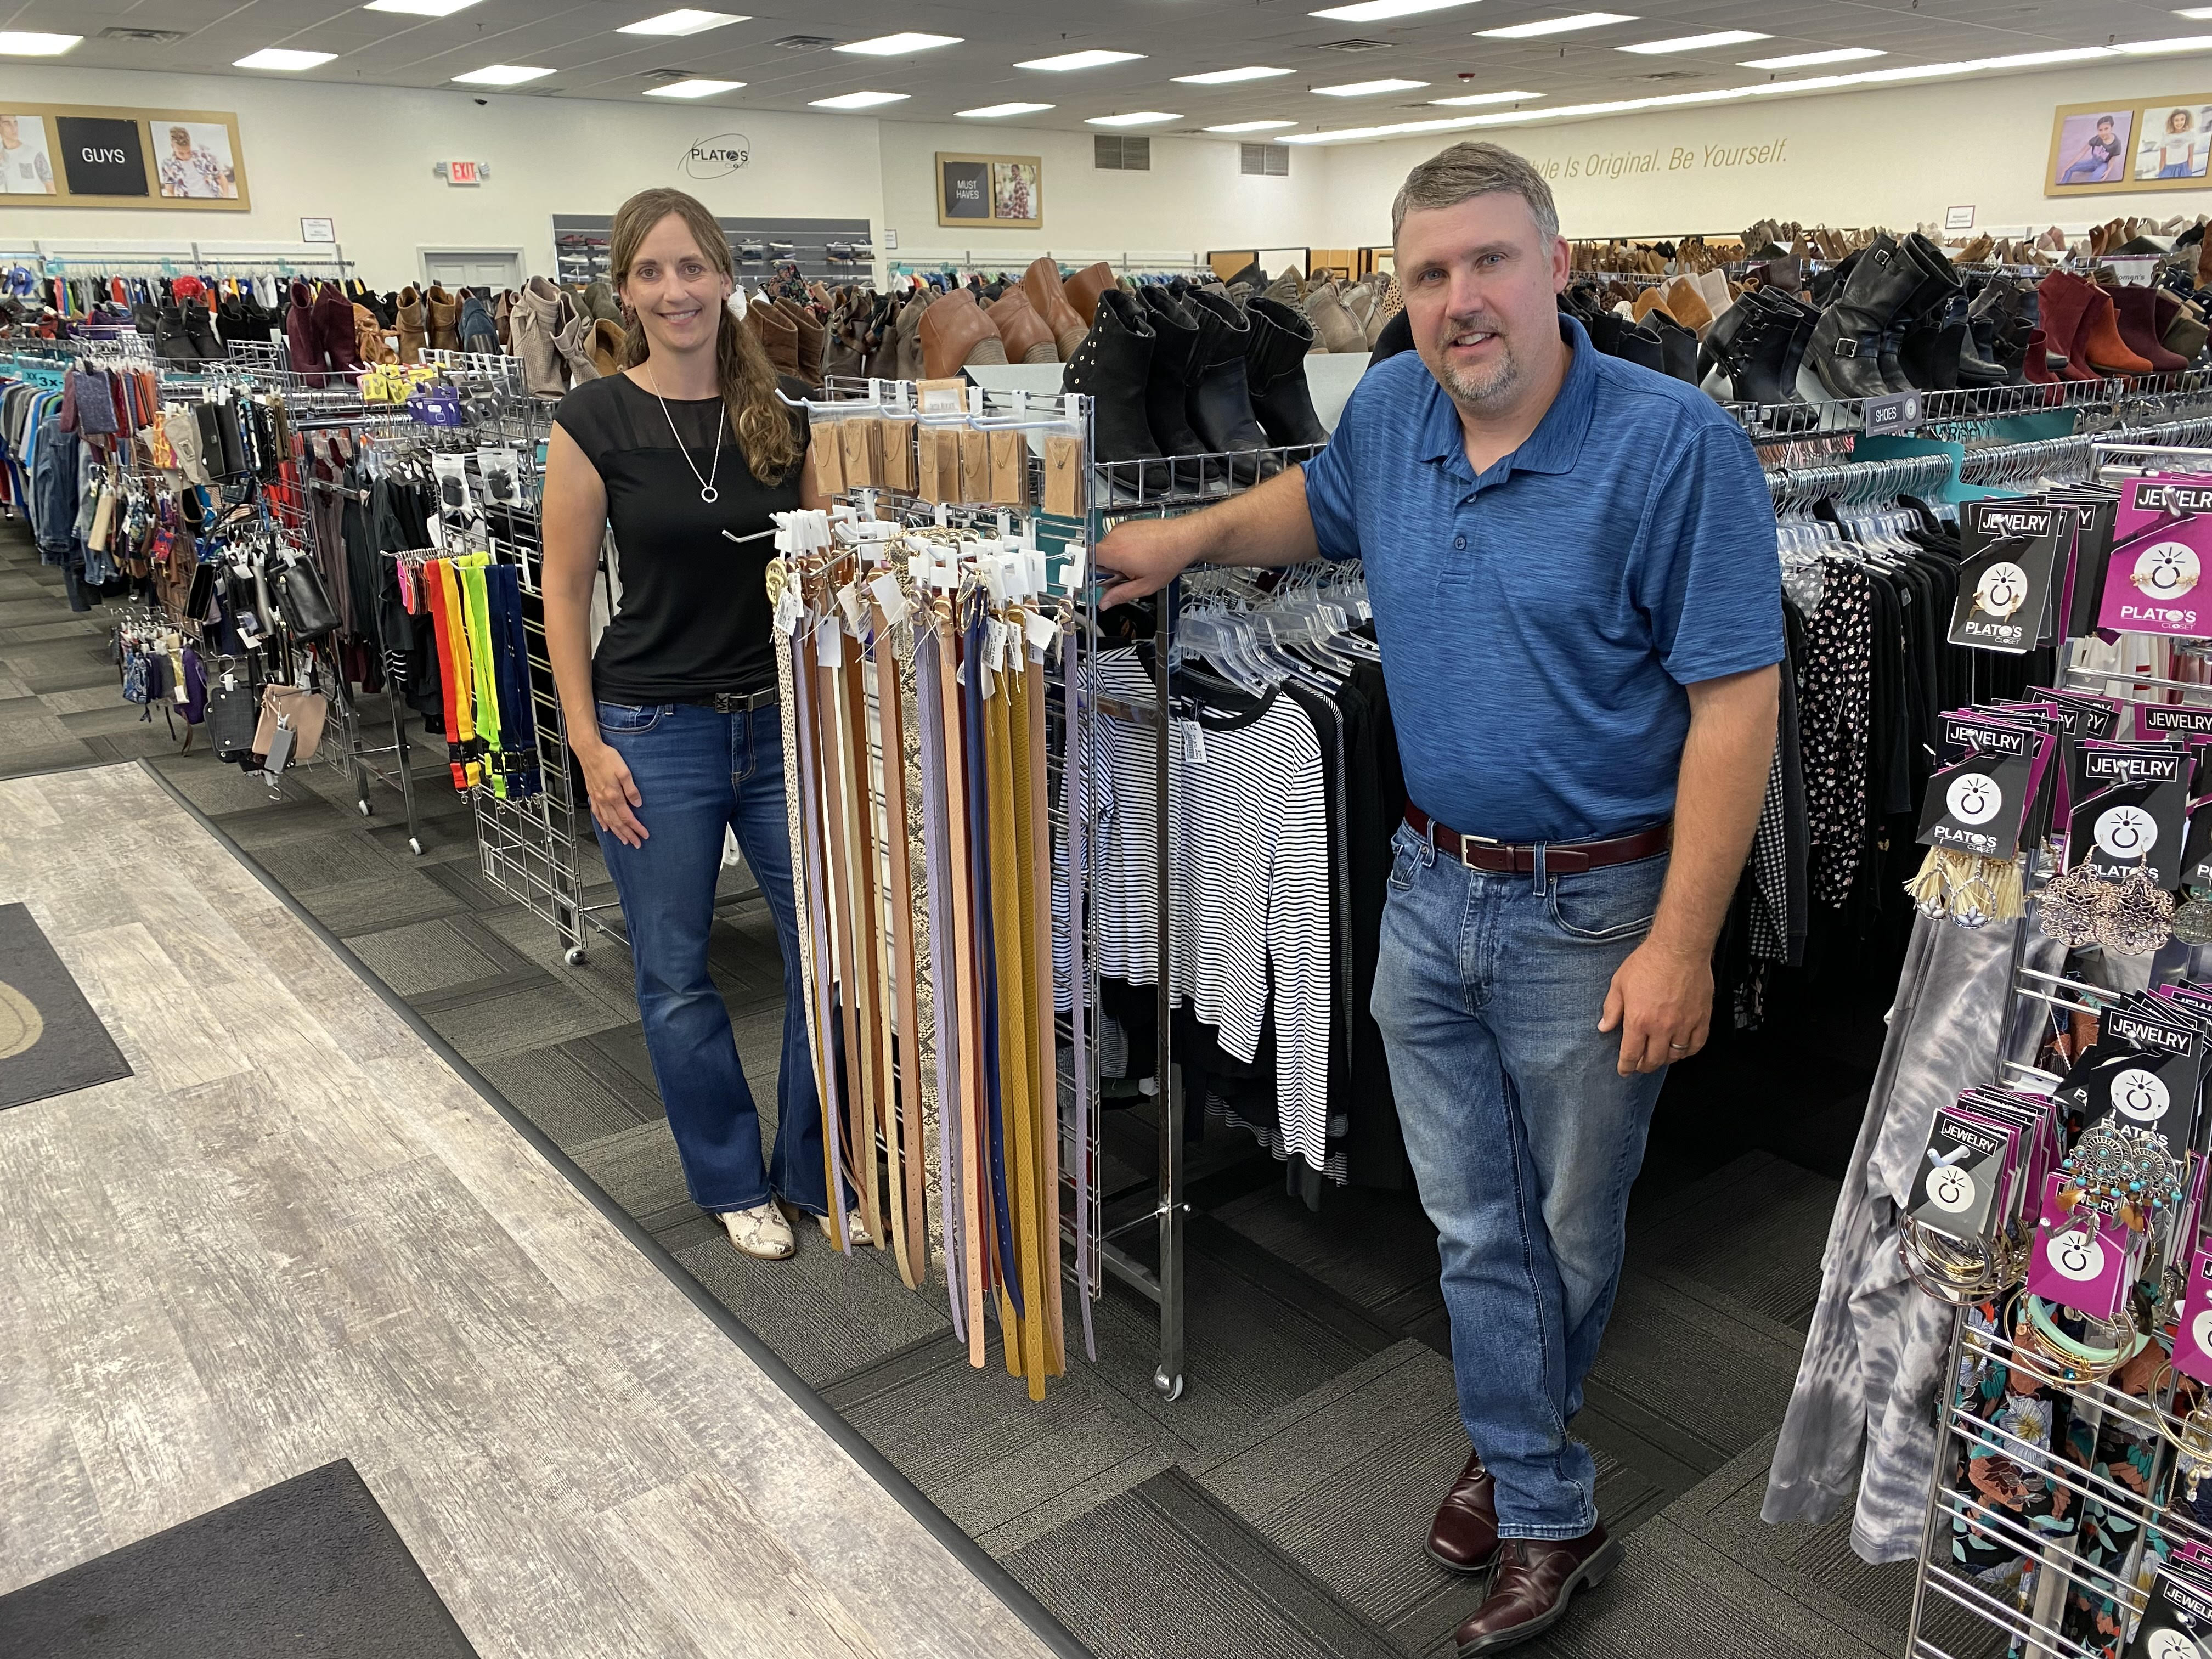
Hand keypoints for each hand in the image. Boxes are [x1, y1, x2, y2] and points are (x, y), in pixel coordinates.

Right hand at [577, 739, 647, 847]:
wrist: (589, 751)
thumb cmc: (607, 758)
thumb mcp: (624, 771)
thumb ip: (631, 789)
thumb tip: (638, 804)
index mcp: (613, 796)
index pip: (627, 817)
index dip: (636, 828)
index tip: (644, 835)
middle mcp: (604, 800)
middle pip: (617, 823)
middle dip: (628, 835)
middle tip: (636, 844)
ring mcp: (597, 798)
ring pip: (607, 821)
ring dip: (616, 832)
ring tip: (624, 840)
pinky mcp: (592, 794)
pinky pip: (597, 813)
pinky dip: (602, 822)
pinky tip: (605, 828)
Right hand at [1096, 517, 1194, 607]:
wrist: (1184, 538)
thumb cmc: (1168, 559)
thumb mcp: (1144, 586)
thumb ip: (1120, 595)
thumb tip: (1104, 603)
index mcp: (1115, 553)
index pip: (1086, 559)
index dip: (1087, 571)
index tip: (1096, 580)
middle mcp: (1114, 538)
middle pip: (1097, 556)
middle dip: (1108, 569)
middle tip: (1126, 576)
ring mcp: (1120, 529)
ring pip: (1108, 549)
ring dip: (1116, 559)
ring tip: (1136, 564)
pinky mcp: (1127, 525)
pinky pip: (1117, 540)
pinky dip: (1123, 549)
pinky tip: (1140, 554)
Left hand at [1597, 937, 1711, 1075]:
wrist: (1679, 949)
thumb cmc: (1648, 962)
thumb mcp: (1619, 983)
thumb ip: (1612, 1009)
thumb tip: (1604, 1027)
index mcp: (1639, 1020)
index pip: (1631, 1054)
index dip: (1626, 1066)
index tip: (1624, 1070)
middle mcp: (1661, 1028)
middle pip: (1654, 1060)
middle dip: (1644, 1066)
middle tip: (1640, 1064)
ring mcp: (1684, 1025)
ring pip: (1675, 1055)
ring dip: (1665, 1060)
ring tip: (1659, 1056)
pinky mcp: (1701, 1018)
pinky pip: (1696, 1045)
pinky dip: (1688, 1052)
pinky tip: (1682, 1049)